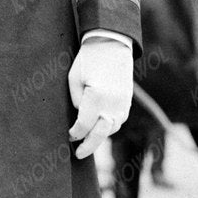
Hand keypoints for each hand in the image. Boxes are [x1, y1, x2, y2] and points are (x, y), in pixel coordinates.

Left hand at [68, 38, 132, 158]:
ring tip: (87, 142)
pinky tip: (99, 129)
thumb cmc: (88, 59)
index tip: (69, 136)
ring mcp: (123, 103)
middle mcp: (112, 103)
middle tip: (78, 154)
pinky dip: (109, 127)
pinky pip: (118, 121)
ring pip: (111, 129)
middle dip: (88, 146)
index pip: (83, 125)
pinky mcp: (128, 102)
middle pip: (100, 134)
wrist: (112, 44)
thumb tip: (80, 118)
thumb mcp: (74, 79)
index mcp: (96, 96)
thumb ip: (76, 102)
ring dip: (99, 137)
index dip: (74, 133)